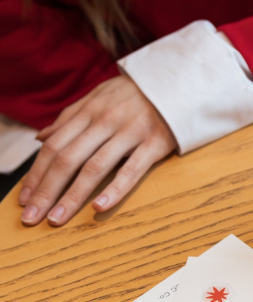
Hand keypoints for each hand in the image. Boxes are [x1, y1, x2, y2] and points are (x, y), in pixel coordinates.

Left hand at [18, 75, 176, 225]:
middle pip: (68, 159)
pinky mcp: (155, 144)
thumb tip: (41, 138)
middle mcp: (105, 122)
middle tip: (32, 218)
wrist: (179, 83)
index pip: (54, 147)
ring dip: (72, 196)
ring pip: (94, 167)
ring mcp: (130, 133)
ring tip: (57, 218)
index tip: (24, 200)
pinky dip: (114, 189)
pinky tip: (99, 207)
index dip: (36, 174)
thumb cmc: (136, 94)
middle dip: (47, 191)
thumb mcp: (99, 96)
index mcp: (89, 111)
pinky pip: (131, 170)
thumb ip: (70, 117)